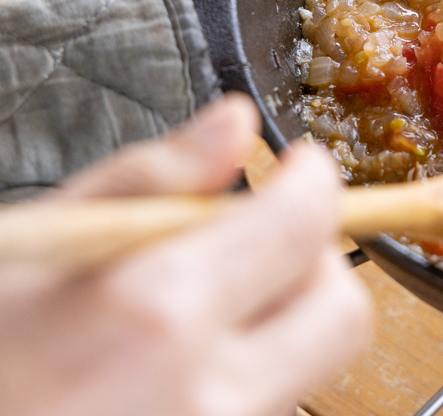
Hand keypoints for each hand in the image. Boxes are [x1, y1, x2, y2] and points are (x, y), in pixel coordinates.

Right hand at [0, 94, 372, 415]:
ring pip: (309, 368)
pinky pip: (266, 410)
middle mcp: (205, 400)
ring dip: (280, 318)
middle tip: (259, 236)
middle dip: (317, 260)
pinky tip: (172, 364)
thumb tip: (232, 123)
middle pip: (343, 315)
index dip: (314, 181)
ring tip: (192, 305)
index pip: (305, 228)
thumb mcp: (31, 248)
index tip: (298, 164)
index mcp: (155, 317)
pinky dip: (245, 372)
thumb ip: (145, 181)